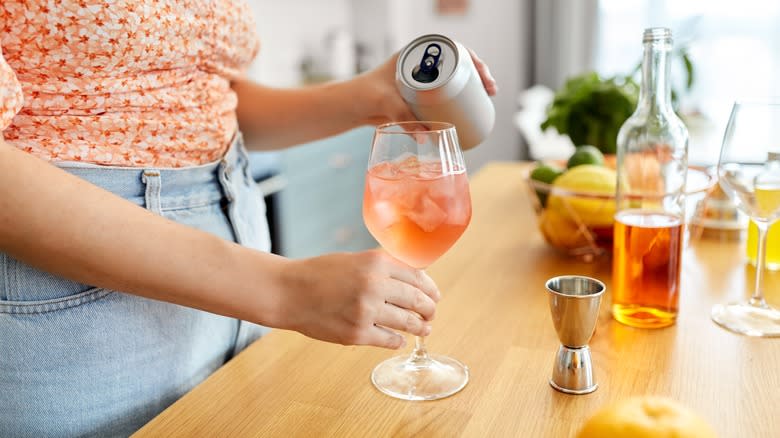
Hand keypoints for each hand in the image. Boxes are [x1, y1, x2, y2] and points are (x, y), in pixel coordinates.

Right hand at [276, 250, 440, 348]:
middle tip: (431, 314)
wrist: (289, 292)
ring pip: (407, 322)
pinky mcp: (357, 334)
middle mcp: (374, 285)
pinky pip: (389, 340)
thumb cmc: (320, 273)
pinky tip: (399, 339)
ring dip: (420, 327)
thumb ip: (382, 267)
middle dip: (429, 309)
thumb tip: (414, 278)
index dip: (430, 289)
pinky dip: (398, 340)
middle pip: (417, 300)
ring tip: (425, 329)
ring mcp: (366, 311)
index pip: (418, 277)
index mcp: (376, 262)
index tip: (435, 296)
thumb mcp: (355, 260)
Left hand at [353, 48, 497, 125]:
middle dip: (479, 75)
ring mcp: (421, 81)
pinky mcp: (420, 97)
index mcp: (415, 55)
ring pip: (453, 81)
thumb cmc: (364, 95)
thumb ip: (403, 119)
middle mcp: (421, 65)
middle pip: (458, 65)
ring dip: (472, 88)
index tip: (483, 76)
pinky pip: (445, 95)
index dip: (473, 60)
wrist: (351, 106)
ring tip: (487, 100)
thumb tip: (425, 139)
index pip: (452, 51)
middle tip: (491, 92)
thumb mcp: (385, 102)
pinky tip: (474, 106)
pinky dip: (460, 99)